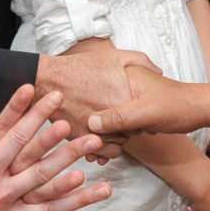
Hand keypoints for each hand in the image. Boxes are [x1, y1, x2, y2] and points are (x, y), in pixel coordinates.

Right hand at [37, 48, 161, 153]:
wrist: (50, 79)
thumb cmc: (83, 67)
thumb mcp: (116, 57)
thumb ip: (143, 61)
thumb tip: (159, 70)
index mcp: (124, 98)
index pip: (145, 118)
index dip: (141, 113)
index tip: (135, 108)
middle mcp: (113, 118)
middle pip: (133, 133)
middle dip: (130, 126)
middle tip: (123, 116)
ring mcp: (98, 131)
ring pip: (119, 146)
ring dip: (117, 138)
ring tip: (111, 125)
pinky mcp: (83, 140)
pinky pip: (102, 153)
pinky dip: (103, 148)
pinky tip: (100, 134)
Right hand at [90, 65, 209, 136]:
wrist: (199, 110)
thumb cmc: (178, 106)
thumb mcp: (147, 113)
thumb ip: (120, 117)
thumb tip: (91, 123)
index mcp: (123, 75)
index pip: (95, 97)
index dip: (91, 120)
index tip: (90, 138)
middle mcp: (122, 82)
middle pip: (97, 110)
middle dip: (97, 131)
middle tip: (102, 147)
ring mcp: (126, 96)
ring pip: (105, 119)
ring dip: (106, 136)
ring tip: (110, 147)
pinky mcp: (131, 108)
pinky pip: (114, 124)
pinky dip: (113, 137)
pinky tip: (115, 149)